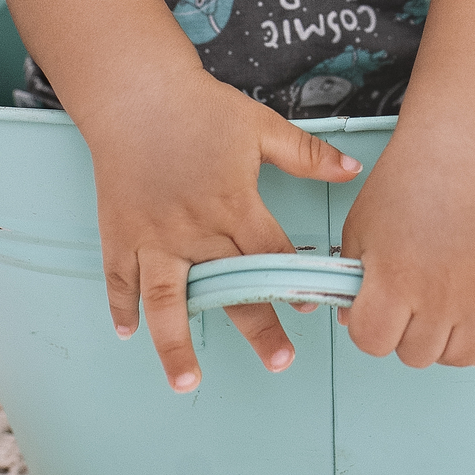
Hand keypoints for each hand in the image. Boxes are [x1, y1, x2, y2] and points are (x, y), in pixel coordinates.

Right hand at [91, 76, 360, 389]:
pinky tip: (131, 334)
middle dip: (256, 328)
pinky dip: (123, 308)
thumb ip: (307, 155)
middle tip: (279, 363)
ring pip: (166, 301)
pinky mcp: (120, 234)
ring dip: (176, 344)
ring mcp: (153, 237)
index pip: (271, 256)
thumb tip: (353, 169)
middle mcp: (195, 229)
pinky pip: (121, 279)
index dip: (293, 283)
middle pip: (229, 290)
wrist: (136, 92)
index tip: (309, 307)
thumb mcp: (261, 126)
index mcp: (234, 204)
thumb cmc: (201, 108)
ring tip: (187, 381)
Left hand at [337, 133, 474, 366]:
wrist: (458, 156)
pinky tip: (466, 322)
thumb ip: (351, 280)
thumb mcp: (359, 229)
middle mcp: (437, 298)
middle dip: (402, 333)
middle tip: (404, 303)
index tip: (371, 309)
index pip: (372, 342)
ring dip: (441, 343)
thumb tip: (354, 320)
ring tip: (434, 313)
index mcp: (394, 281)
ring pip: (457, 357)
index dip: (367, 326)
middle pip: (414, 355)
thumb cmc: (407, 183)